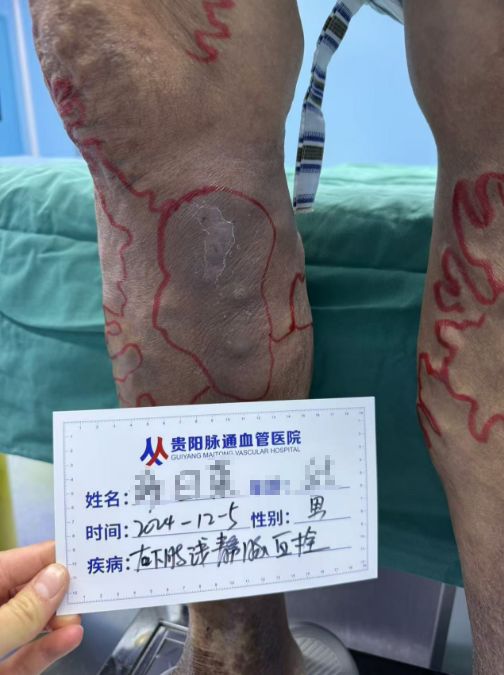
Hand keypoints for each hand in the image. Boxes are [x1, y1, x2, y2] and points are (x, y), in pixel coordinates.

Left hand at [0, 541, 82, 673]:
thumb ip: (20, 611)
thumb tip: (57, 579)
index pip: (21, 561)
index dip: (54, 556)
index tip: (86, 552)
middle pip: (30, 591)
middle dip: (60, 591)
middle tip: (88, 590)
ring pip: (32, 624)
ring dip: (59, 621)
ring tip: (78, 618)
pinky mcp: (0, 673)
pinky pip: (28, 656)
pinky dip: (50, 648)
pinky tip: (71, 639)